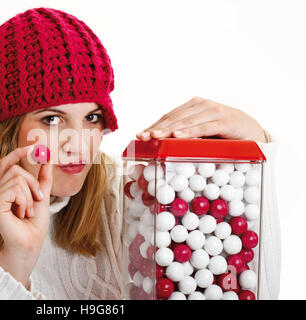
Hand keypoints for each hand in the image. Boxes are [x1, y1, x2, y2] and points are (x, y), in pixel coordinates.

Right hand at [0, 145, 52, 287]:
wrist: (31, 244)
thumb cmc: (34, 225)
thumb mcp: (41, 196)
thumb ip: (43, 178)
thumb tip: (48, 158)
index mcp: (6, 189)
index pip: (6, 163)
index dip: (18, 153)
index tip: (35, 148)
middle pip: (16, 169)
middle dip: (33, 183)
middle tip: (37, 200)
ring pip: (17, 178)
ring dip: (30, 196)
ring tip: (27, 211)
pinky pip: (15, 188)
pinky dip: (25, 200)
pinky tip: (22, 213)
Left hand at [136, 97, 266, 142]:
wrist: (253, 130)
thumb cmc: (223, 133)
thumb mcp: (201, 134)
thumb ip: (185, 136)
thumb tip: (160, 145)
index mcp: (193, 106)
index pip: (169, 116)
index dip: (154, 125)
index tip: (140, 135)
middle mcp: (201, 105)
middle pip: (174, 118)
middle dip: (157, 128)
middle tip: (143, 137)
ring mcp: (213, 111)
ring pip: (186, 121)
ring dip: (168, 130)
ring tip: (154, 136)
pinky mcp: (225, 121)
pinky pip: (203, 127)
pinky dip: (189, 131)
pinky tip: (177, 136)